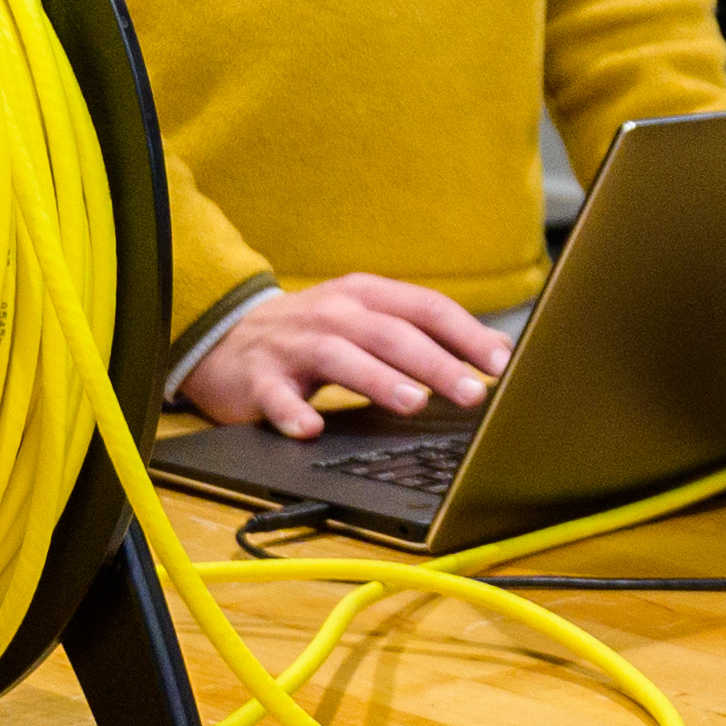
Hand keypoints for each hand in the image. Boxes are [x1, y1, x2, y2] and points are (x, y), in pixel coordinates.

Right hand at [182, 273, 508, 437]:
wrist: (226, 338)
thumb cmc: (313, 334)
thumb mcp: (367, 320)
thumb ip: (422, 333)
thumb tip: (494, 352)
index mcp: (366, 296)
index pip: (425, 308)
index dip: (465, 334)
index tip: (500, 363)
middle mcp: (333, 314)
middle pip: (390, 334)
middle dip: (434, 363)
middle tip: (471, 393)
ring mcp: (294, 344)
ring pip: (341, 357)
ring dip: (379, 380)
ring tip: (412, 403)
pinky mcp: (259, 378)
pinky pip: (276, 396)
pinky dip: (292, 413)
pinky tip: (309, 429)